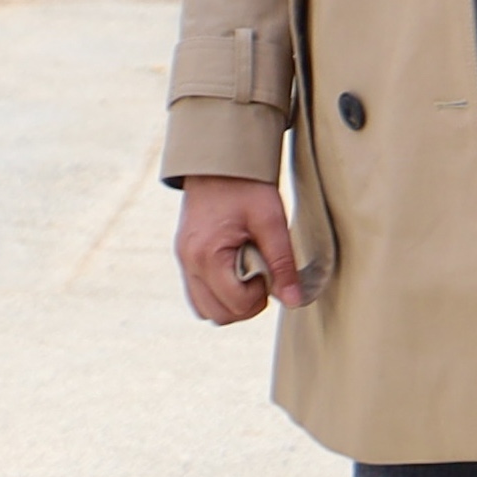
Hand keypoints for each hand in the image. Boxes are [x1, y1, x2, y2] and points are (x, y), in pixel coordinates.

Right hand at [173, 175, 305, 324]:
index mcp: (208, 253)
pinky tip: (235, 274)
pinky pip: (198, 294)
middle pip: (218, 315)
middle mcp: (189, 261)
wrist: (219, 161)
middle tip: (262, 276)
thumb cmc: (247, 186)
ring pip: (206, 310)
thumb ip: (283, 264)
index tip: (270, 270)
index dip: (260, 296)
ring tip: (248, 276)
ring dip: (231, 304)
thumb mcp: (272, 221)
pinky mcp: (184, 257)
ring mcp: (183, 261)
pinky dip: (218, 294)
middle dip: (246, 305)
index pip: (236, 304)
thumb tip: (294, 302)